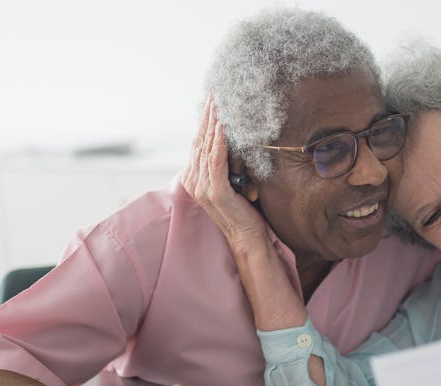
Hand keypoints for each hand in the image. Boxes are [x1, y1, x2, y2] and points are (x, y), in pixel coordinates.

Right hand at [182, 97, 268, 250]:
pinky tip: (223, 125)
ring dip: (213, 123)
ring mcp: (202, 187)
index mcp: (194, 177)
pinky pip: (216, 160)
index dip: (204, 121)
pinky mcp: (215, 191)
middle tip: (215, 94)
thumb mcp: (232, 181)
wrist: (247, 237)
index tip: (211, 101)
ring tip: (219, 104)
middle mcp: (193, 181)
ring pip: (206, 147)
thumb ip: (226, 163)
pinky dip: (219, 141)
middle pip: (199, 141)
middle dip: (207, 116)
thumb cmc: (244, 210)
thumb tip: (232, 139)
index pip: (198, 142)